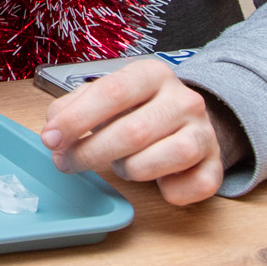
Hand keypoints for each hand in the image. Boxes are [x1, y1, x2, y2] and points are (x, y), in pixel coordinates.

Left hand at [41, 59, 239, 204]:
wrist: (188, 118)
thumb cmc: (136, 108)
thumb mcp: (103, 95)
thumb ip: (73, 106)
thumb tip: (53, 131)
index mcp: (151, 74)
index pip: (111, 93)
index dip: (76, 119)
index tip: (50, 139)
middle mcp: (183, 99)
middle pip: (132, 132)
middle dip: (90, 153)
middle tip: (67, 163)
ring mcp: (204, 132)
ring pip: (159, 162)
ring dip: (129, 170)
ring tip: (120, 163)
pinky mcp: (215, 164)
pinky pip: (190, 188)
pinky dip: (169, 191)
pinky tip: (159, 181)